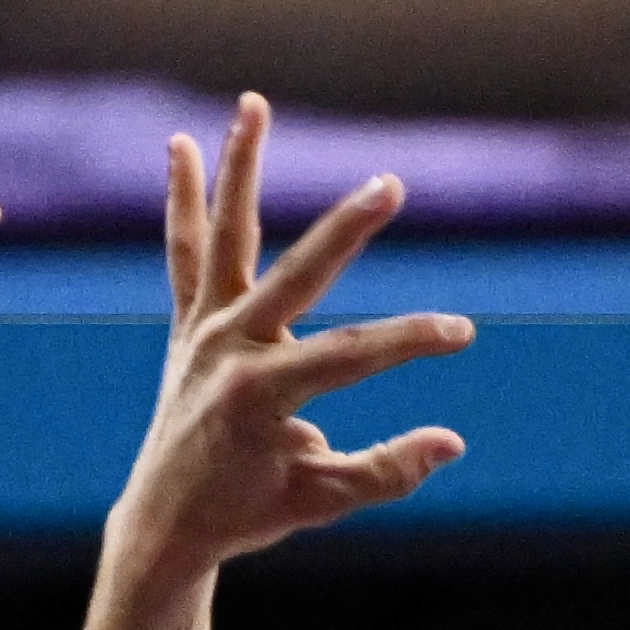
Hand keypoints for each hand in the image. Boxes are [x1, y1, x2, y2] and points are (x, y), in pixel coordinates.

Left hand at [119, 94, 470, 576]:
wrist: (167, 524)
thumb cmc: (250, 512)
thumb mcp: (322, 500)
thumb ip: (385, 473)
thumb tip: (450, 443)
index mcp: (259, 396)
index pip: (352, 354)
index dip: (411, 342)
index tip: (462, 332)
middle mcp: (226, 351)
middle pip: (296, 276)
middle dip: (347, 231)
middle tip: (390, 186)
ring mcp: (203, 332)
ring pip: (226, 236)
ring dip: (239, 167)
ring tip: (252, 105)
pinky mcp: (190, 326)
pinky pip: (188, 254)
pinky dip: (184, 202)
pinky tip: (180, 147)